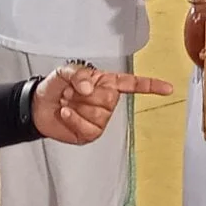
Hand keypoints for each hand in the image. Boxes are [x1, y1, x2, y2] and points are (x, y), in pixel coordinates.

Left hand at [31, 65, 176, 144]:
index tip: (168, 88)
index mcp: (106, 83)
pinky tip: (66, 113)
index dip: (150, 86)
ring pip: (99, 113)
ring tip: (68, 102)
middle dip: (85, 93)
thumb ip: (78, 74)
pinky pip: (88, 127)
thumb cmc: (54, 87)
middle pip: (110, 98)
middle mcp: (107, 101)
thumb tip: (90, 87)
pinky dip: (73, 119)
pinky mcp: (91, 133)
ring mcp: (100, 119)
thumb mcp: (64, 72)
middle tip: (71, 92)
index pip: (132, 84)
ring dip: (77, 106)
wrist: (37, 107)